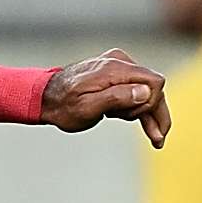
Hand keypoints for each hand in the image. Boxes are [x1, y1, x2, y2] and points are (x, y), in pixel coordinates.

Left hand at [45, 47, 170, 147]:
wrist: (43, 98)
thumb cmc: (63, 107)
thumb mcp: (87, 108)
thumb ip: (117, 97)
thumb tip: (146, 92)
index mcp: (115, 69)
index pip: (154, 82)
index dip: (152, 103)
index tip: (136, 119)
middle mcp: (120, 63)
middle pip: (153, 88)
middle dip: (156, 113)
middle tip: (158, 139)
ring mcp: (118, 68)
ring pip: (146, 91)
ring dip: (150, 114)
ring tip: (154, 138)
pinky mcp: (115, 76)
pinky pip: (136, 91)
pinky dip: (142, 109)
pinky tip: (151, 129)